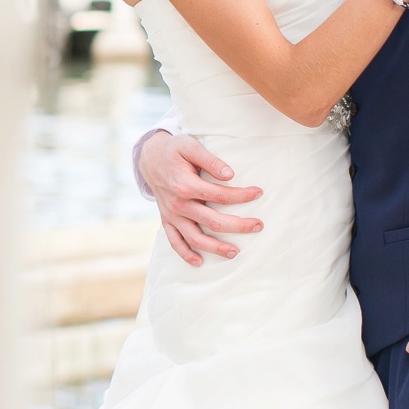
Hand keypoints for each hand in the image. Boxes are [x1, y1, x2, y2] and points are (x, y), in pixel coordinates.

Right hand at [135, 130, 261, 266]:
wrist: (150, 158)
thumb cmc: (174, 151)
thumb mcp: (190, 146)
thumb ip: (210, 160)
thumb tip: (230, 175)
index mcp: (185, 185)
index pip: (220, 196)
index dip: (242, 196)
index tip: (258, 193)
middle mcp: (178, 204)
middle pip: (213, 222)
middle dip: (238, 226)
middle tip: (258, 225)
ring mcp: (172, 215)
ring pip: (195, 238)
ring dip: (216, 248)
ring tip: (235, 252)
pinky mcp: (167, 220)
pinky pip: (175, 241)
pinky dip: (186, 254)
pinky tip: (199, 262)